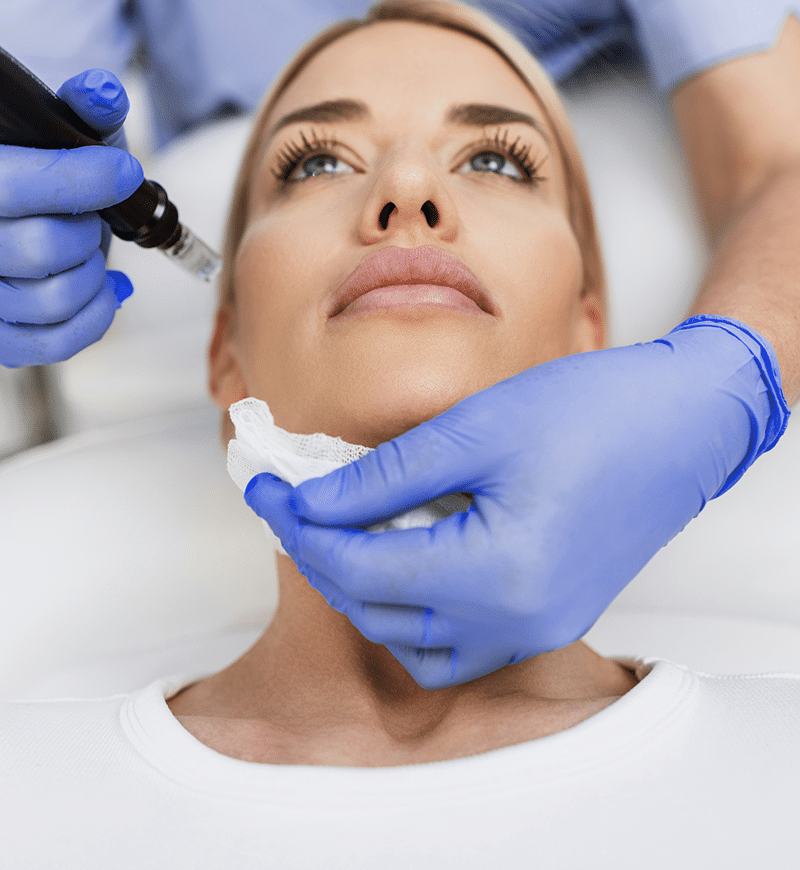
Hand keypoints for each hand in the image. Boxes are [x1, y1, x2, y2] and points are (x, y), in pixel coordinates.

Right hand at [0, 70, 141, 366]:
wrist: (32, 209)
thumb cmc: (47, 166)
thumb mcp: (65, 126)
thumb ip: (86, 107)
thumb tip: (103, 94)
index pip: (14, 187)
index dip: (80, 180)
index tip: (123, 170)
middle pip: (44, 249)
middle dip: (89, 230)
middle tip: (94, 216)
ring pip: (54, 300)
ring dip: (95, 273)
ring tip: (92, 248)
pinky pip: (54, 344)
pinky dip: (96, 317)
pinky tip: (108, 289)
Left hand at [245, 316, 788, 689]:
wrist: (682, 424)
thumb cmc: (594, 413)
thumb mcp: (475, 430)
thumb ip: (384, 477)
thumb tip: (312, 500)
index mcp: (497, 577)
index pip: (361, 568)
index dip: (302, 525)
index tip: (264, 485)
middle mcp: (516, 623)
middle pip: (379, 610)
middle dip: (322, 554)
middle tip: (289, 501)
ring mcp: (536, 629)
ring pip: (412, 638)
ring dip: (363, 589)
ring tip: (337, 529)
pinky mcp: (547, 618)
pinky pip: (457, 642)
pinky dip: (411, 610)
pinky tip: (398, 559)